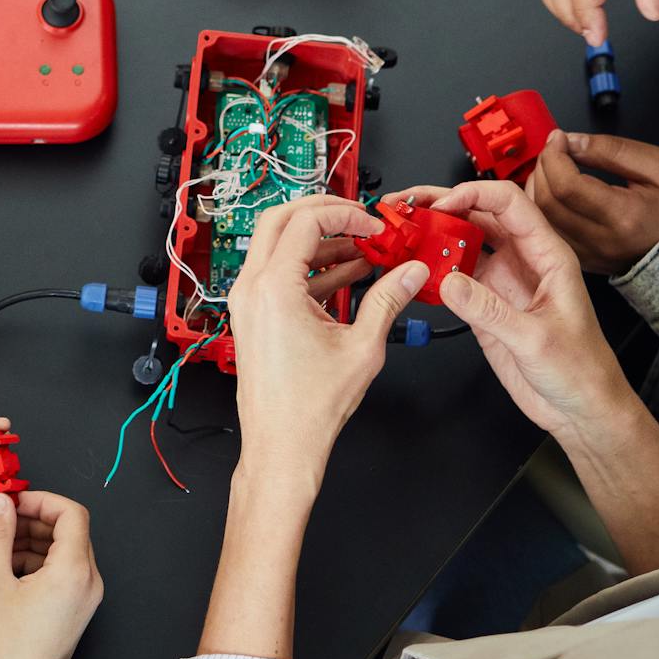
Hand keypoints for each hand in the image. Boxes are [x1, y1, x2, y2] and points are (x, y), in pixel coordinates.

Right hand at [0, 491, 101, 658]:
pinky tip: (9, 569)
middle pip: (70, 530)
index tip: (12, 502)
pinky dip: (39, 561)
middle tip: (1, 519)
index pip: (71, 512)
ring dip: (34, 540)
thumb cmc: (5, 647)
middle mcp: (89, 581)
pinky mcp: (77, 610)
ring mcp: (86, 598)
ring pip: (66, 550)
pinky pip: (64, 571)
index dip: (40, 499)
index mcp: (74, 571)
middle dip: (34, 519)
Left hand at [223, 195, 427, 489]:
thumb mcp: (363, 347)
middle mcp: (252, 289)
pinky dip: (310, 267)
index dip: (345, 215)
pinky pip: (278, 274)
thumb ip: (389, 300)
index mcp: (273, 289)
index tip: (372, 226)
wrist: (282, 445)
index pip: (306, 221)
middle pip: (280, 220)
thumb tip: (410, 272)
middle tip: (359, 218)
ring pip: (277, 245)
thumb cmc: (308, 409)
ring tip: (362, 249)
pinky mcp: (254, 315)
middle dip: (323, 212)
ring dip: (320, 241)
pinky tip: (346, 274)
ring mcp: (248, 302)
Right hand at [406, 181, 629, 441]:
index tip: (442, 205)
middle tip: (407, 204)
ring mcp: (502, 281)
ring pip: (464, 242)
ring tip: (402, 231)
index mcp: (548, 255)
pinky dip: (432, 269)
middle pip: (480, 215)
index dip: (473, 195)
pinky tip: (412, 267)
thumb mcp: (536, 339)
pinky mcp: (486, 304)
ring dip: (434, 234)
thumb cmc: (581, 370)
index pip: (509, 204)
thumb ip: (490, 311)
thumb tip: (449, 281)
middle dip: (443, 204)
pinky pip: (454, 276)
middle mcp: (523, 261)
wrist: (580, 408)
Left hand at [528, 131, 658, 271]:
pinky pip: (552, 236)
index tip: (559, 137)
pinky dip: (544, 211)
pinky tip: (553, 191)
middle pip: (549, 204)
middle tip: (554, 148)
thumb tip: (572, 141)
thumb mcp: (658, 165)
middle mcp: (603, 242)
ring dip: (537, 190)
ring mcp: (593, 257)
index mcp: (624, 217)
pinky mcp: (587, 263)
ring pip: (543, 223)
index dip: (554, 156)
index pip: (567, 186)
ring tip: (551, 166)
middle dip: (542, 168)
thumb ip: (611, 150)